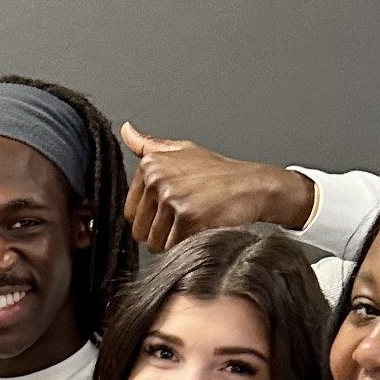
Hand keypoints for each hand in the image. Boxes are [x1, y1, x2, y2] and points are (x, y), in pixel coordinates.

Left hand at [119, 126, 314, 253]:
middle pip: (140, 232)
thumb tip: (126, 131)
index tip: (172, 210)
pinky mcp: (188, 218)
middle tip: (186, 217)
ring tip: (195, 222)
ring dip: (174, 242)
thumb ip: (149, 146)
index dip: (151, 219)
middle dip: (161, 233)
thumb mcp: (182, 151)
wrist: (252, 185)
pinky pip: (173, 249)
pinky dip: (188, 245)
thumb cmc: (218, 173)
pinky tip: (202, 228)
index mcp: (151, 165)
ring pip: (156, 244)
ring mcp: (172, 198)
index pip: (130, 214)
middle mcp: (158, 179)